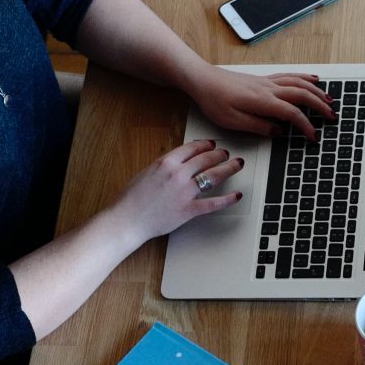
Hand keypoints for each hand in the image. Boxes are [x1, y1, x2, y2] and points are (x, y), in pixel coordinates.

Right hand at [115, 139, 244, 242]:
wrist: (127, 219)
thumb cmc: (131, 198)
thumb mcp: (146, 172)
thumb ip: (164, 166)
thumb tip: (177, 161)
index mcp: (166, 162)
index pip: (192, 147)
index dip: (206, 144)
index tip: (212, 144)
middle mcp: (178, 174)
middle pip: (207, 158)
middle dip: (220, 154)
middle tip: (226, 154)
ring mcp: (185, 192)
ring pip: (214, 175)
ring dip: (229, 168)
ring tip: (237, 165)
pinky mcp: (189, 210)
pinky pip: (214, 203)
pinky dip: (228, 199)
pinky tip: (237, 195)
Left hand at [190, 67, 336, 139]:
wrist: (202, 79)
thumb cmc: (214, 99)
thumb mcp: (233, 121)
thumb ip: (258, 126)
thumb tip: (279, 131)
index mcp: (262, 101)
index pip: (292, 114)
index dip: (306, 126)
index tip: (313, 136)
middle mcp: (268, 89)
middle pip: (302, 95)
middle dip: (320, 106)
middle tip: (332, 117)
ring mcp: (267, 82)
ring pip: (299, 83)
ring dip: (317, 91)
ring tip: (329, 100)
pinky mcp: (263, 80)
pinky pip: (290, 76)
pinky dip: (305, 77)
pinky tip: (313, 79)